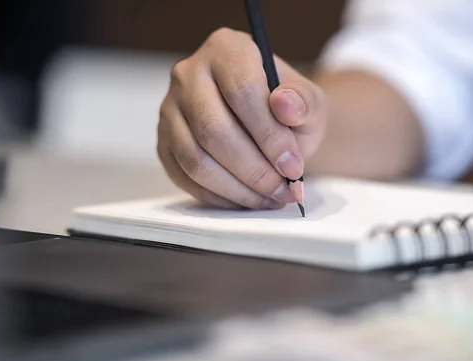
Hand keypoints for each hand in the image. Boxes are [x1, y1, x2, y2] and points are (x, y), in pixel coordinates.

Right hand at [157, 28, 326, 208]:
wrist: (267, 123)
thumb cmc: (288, 110)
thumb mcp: (309, 101)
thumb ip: (304, 102)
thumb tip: (285, 106)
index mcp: (227, 50)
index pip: (241, 91)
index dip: (269, 135)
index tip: (293, 165)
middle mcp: (189, 74)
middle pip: (214, 130)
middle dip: (255, 170)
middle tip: (285, 190)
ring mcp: (170, 110)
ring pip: (196, 160)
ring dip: (238, 189)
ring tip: (271, 198)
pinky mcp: (164, 144)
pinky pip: (186, 178)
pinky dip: (220, 197)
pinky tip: (248, 199)